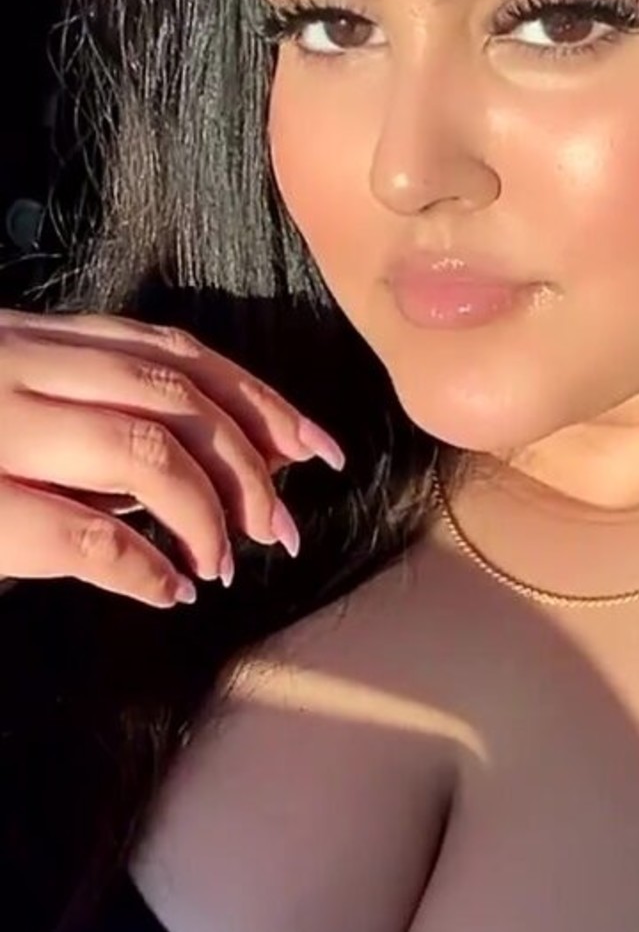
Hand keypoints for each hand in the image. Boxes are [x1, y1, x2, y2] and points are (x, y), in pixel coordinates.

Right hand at [0, 309, 345, 607]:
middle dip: (247, 465)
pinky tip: (169, 591)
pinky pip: (87, 537)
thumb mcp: (12, 414)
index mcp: (30, 341)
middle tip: (280, 528)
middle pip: (173, 397)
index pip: (170, 352)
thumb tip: (218, 469)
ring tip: (222, 564)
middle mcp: (16, 366)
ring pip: (142, 451)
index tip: (314, 448)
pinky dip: (144, 568)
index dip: (257, 400)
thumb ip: (93, 424)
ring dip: (205, 514)